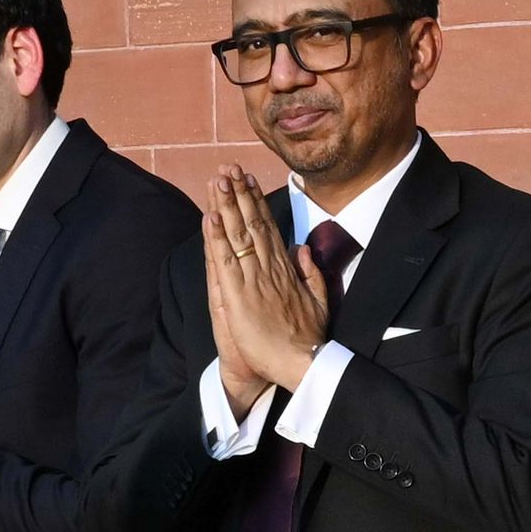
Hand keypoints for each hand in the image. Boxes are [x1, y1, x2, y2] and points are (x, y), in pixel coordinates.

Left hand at [204, 171, 330, 411]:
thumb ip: (311, 273)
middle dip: (239, 195)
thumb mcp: (319, 301)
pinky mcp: (238, 297)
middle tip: (228, 168)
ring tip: (217, 181)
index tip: (248, 181)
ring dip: (227, 206)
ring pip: (238, 236)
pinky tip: (211, 216)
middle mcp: (269, 269)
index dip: (256, 203)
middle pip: (251, 224)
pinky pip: (225, 261)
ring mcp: (253, 281)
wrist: (302, 363)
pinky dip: (217, 238)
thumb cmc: (308, 339)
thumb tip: (303, 248)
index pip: (268, 229)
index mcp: (286, 270)